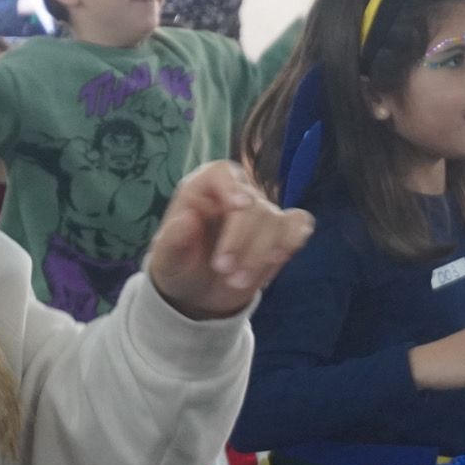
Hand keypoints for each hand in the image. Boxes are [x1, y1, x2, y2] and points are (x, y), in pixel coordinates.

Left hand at [146, 161, 313, 319]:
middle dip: (243, 240)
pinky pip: (298, 224)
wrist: (199, 291)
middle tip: (224, 272)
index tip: (238, 206)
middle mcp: (236, 194)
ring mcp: (262, 212)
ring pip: (276, 220)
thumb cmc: (179, 265)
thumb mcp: (166, 259)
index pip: (223, 173)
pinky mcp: (280, 232)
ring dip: (261, 254)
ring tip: (238, 281)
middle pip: (254, 204)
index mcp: (204, 188)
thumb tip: (186, 220)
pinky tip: (279, 258)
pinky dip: (293, 239)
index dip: (233, 187)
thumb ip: (172, 240)